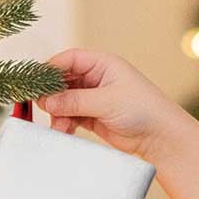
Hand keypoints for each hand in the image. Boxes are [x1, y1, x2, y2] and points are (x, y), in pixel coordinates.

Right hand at [35, 47, 187, 165]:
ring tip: (58, 127)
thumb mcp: (106, 102)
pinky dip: (65, 123)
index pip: (69, 60)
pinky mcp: (94, 117)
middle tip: (42, 108)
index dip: (51, 69)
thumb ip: (75, 101)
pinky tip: (63, 131)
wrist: (161, 138)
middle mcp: (97, 78)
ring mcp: (95, 98)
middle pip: (64, 81)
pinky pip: (71, 116)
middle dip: (52, 95)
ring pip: (65, 101)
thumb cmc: (142, 110)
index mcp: (103, 64)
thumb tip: (46, 101)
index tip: (37, 84)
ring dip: (58, 113)